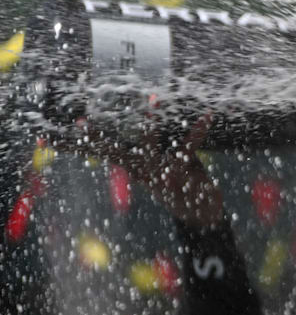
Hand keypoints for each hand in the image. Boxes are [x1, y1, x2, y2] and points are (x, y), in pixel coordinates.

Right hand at [77, 117, 224, 228]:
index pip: (105, 153)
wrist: (198, 211)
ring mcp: (160, 171)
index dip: (86, 142)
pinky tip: (207, 116)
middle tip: (80, 123)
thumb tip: (124, 135)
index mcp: (135, 169)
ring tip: (149, 102)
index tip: (69, 128)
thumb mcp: (153, 171)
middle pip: (115, 152)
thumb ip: (139, 156)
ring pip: (149, 147)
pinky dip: (199, 129)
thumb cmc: (174, 183)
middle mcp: (143, 172)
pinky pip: (189, 146)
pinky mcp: (182, 169)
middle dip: (98, 138)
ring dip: (149, 127)